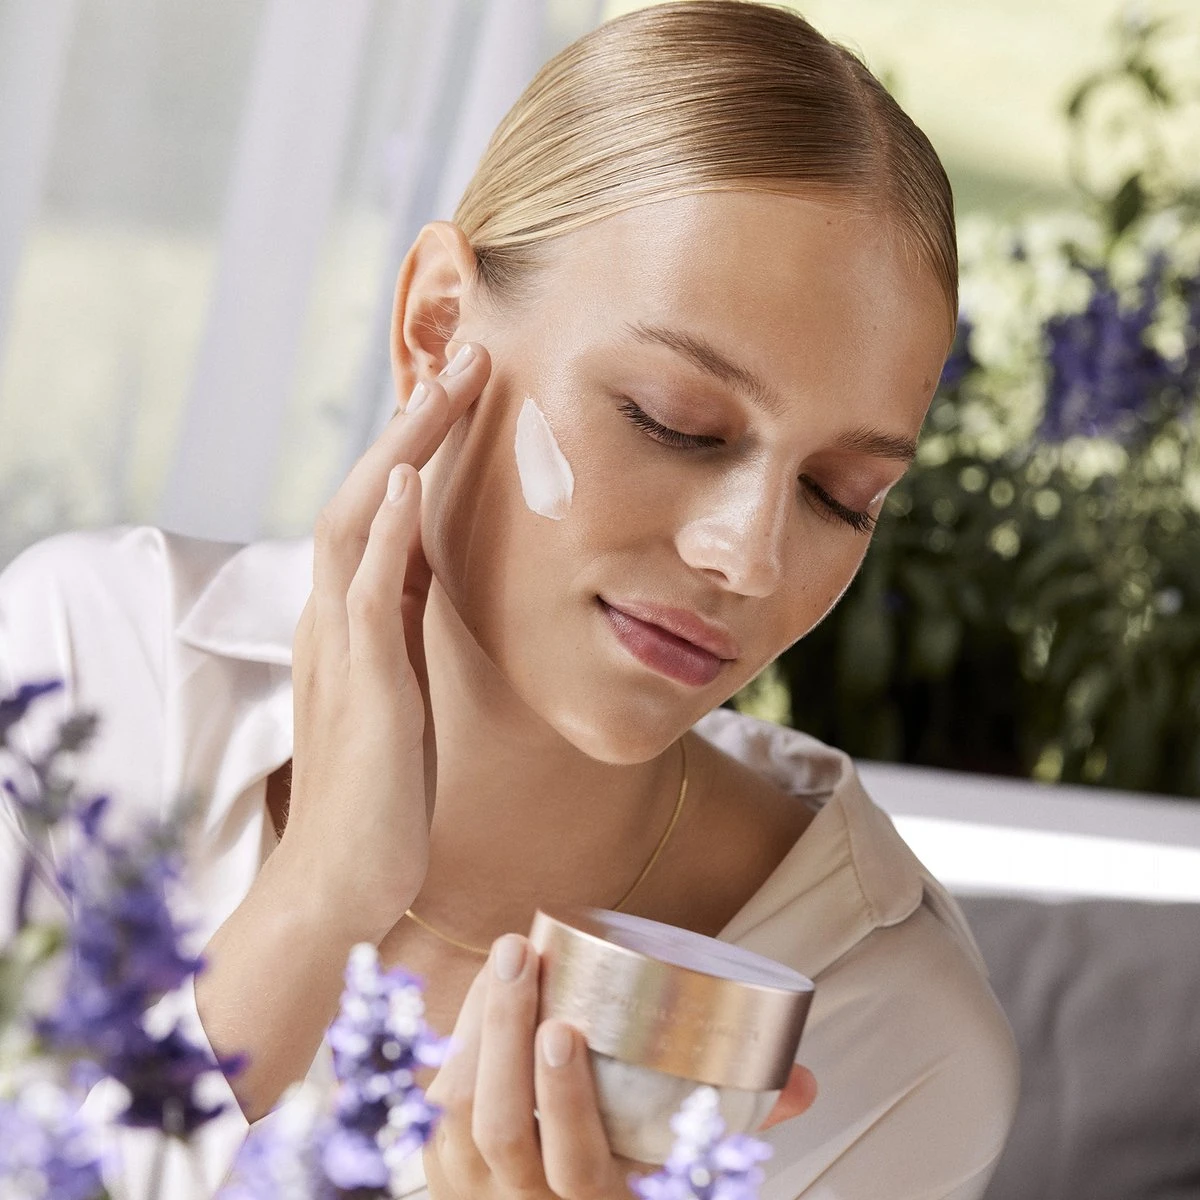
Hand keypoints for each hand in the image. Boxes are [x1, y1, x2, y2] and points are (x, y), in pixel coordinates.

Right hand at [279, 340, 491, 941]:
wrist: (343, 878)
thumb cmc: (383, 794)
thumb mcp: (402, 694)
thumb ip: (407, 635)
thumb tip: (433, 583)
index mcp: (351, 621)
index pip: (378, 511)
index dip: (418, 449)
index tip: (463, 398)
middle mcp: (334, 618)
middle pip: (363, 492)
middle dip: (414, 424)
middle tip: (467, 359)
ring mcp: (340, 646)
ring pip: (356, 518)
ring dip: (403, 449)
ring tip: (450, 387)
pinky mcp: (361, 684)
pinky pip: (366, 590)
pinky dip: (385, 529)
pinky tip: (414, 482)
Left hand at [422, 934, 817, 1198]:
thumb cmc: (627, 1179)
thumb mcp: (679, 1169)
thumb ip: (734, 1123)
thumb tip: (807, 1082)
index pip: (574, 1167)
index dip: (564, 1102)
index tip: (565, 1028)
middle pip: (502, 1131)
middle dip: (504, 1036)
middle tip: (520, 956)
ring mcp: (476, 1195)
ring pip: (460, 1116)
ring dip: (477, 1028)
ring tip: (505, 957)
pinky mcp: (441, 1171)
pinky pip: (437, 1107)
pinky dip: (457, 1041)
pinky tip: (484, 990)